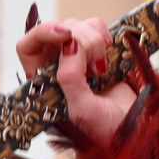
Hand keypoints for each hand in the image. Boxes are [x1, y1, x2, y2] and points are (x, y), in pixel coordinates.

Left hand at [15, 18, 138, 153]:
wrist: (130, 131)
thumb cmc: (101, 131)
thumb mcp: (81, 109)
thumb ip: (70, 78)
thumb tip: (69, 45)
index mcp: (42, 82)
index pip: (28, 46)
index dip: (44, 32)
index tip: (67, 35)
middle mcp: (55, 67)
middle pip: (56, 31)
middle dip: (78, 38)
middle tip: (95, 61)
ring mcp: (75, 58)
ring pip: (77, 27)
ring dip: (93, 40)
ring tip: (101, 67)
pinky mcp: (95, 52)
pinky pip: (95, 28)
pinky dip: (104, 36)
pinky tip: (108, 58)